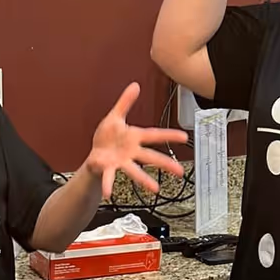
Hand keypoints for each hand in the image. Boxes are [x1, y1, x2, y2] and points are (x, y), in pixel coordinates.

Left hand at [85, 83, 186, 199]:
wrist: (94, 154)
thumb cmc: (107, 137)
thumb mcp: (115, 116)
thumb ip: (125, 102)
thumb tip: (135, 85)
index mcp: (134, 137)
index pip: (154, 135)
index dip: (170, 135)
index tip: (184, 137)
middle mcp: (131, 152)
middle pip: (150, 157)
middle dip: (165, 163)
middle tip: (179, 171)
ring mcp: (121, 162)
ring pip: (135, 171)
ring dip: (144, 180)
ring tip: (154, 189)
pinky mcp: (108, 169)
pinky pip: (109, 177)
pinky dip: (109, 185)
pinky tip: (109, 193)